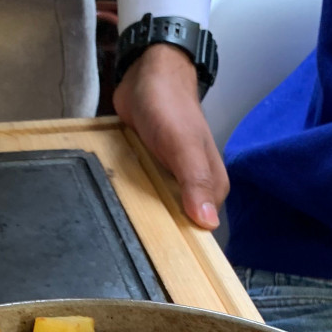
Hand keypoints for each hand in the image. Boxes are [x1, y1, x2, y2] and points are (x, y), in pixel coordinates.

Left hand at [113, 44, 228, 229]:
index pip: (201, 229)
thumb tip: (208, 223)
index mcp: (212, 185)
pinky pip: (142, 194)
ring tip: (122, 230)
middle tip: (135, 244)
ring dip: (142, 216)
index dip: (183, 242)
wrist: (147, 74)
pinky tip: (119, 206)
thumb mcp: (184, 146)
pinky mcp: (151, 171)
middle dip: (160, 232)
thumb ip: (196, 182)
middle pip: (179, 223)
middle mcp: (194, 186)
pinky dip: (132, 199)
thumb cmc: (170, 108)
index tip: (161, 257)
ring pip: (159, 210)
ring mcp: (171, 180)